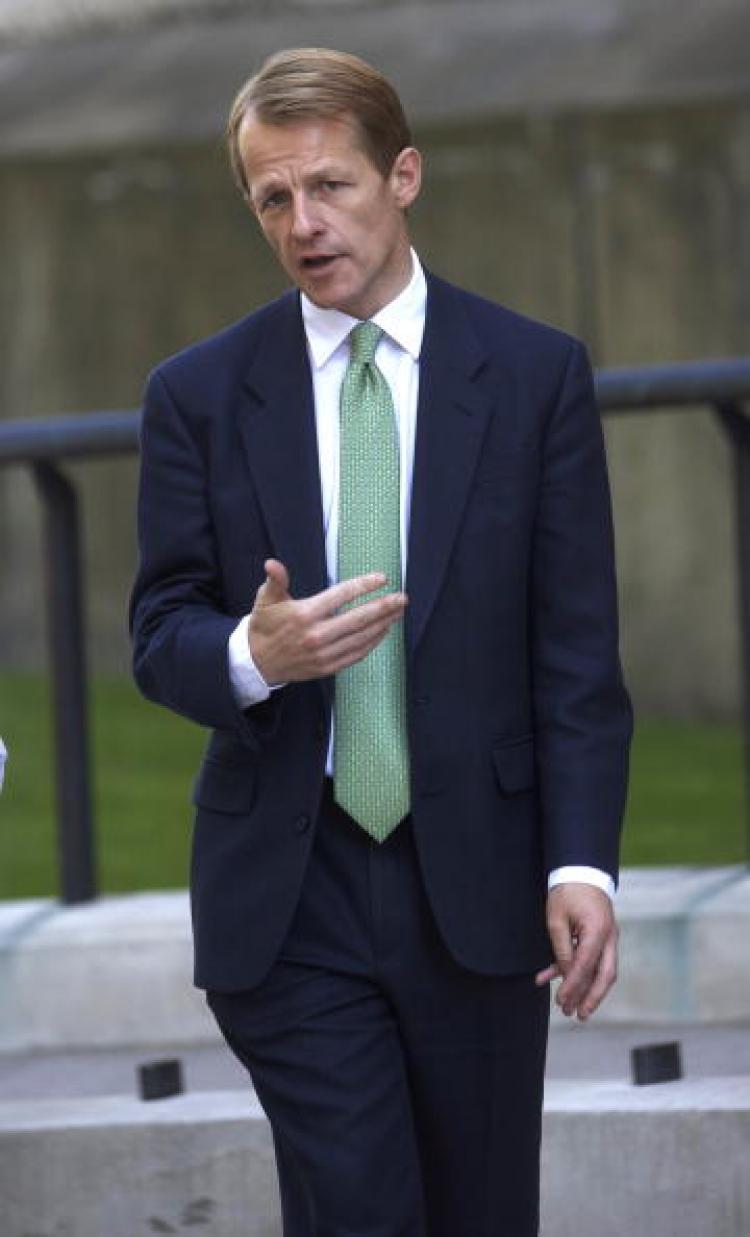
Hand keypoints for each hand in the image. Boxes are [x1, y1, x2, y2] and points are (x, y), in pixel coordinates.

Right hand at [248, 559, 407, 685]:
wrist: (257, 662)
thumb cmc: (264, 626)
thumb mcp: (265, 600)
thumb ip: (275, 580)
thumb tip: (272, 564)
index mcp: (304, 614)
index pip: (341, 595)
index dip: (364, 585)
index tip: (382, 578)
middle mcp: (316, 635)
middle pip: (358, 618)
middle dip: (383, 607)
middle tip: (402, 598)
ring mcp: (323, 653)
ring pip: (361, 637)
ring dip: (383, 624)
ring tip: (398, 612)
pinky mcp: (326, 667)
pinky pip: (356, 654)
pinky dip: (372, 643)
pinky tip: (383, 631)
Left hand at [535, 883, 617, 1020]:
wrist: (581, 870)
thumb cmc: (568, 891)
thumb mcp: (557, 919)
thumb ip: (561, 948)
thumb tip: (564, 974)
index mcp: (598, 931)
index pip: (586, 966)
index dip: (573, 986)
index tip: (562, 1002)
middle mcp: (608, 937)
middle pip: (605, 975)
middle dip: (592, 998)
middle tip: (578, 1015)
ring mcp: (608, 938)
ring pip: (602, 971)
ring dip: (587, 989)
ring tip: (571, 1008)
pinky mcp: (601, 937)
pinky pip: (592, 959)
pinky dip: (575, 970)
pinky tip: (551, 977)